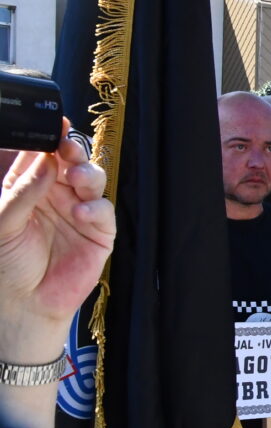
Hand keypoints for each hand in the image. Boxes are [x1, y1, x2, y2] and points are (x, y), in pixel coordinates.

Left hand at [0, 120, 114, 361]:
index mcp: (29, 186)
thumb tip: (45, 162)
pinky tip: (80, 212)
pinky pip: (104, 210)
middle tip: (66, 146)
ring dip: (87, 173)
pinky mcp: (99, 231)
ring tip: (77, 177)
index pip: (41, 155)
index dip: (46, 138)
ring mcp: (79, 210)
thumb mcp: (1, 223)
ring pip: (92, 179)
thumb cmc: (6, 263)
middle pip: (70, 161)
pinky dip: (95, 207)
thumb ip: (20, 191)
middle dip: (71, 150)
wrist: (23, 304)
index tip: (51, 124)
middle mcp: (56, 194)